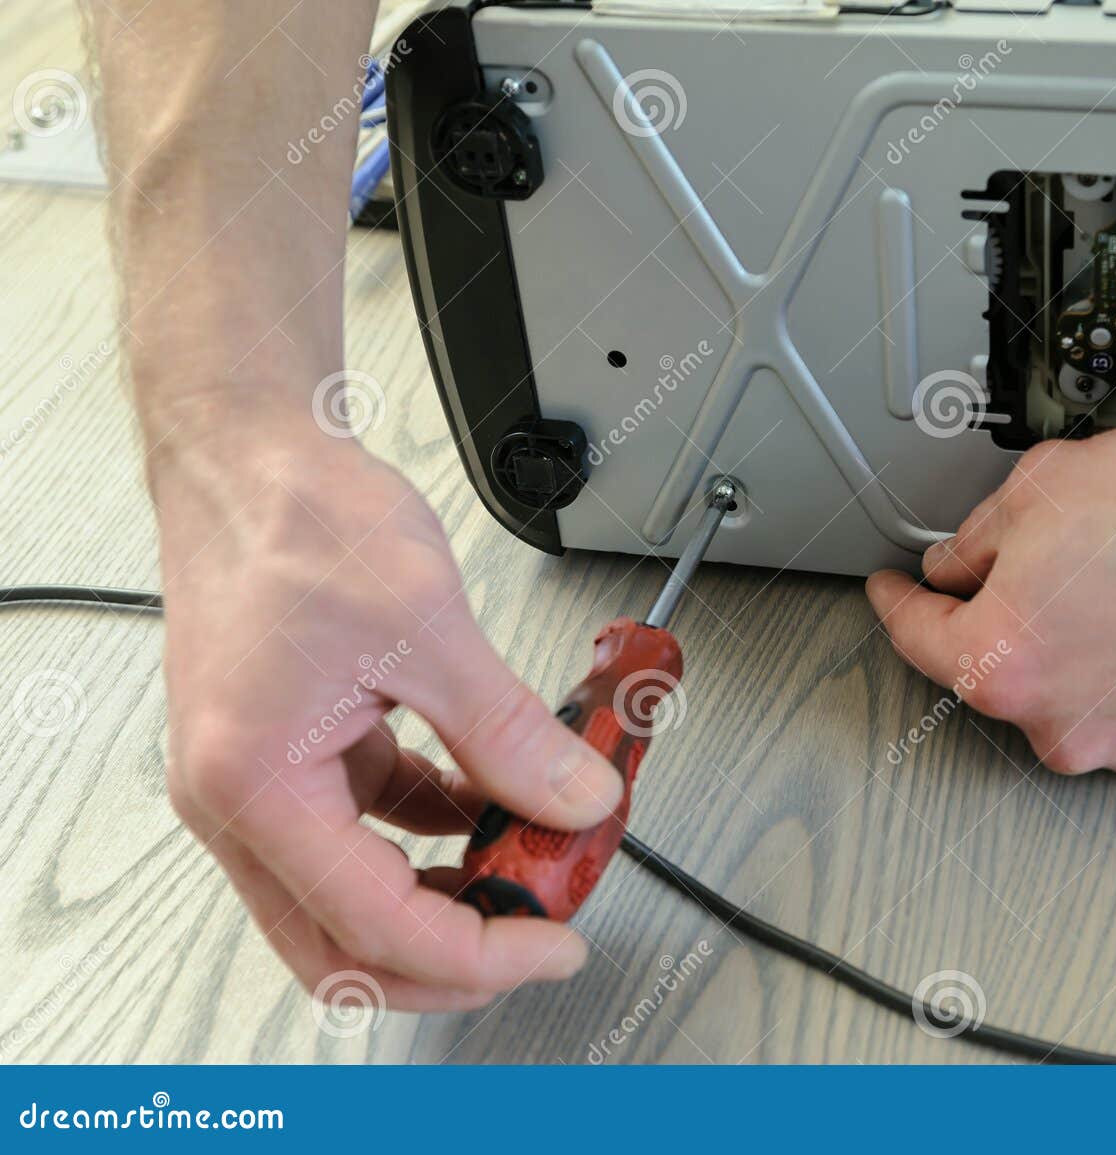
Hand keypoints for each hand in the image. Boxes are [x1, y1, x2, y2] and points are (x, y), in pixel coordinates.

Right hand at [151, 415, 622, 1009]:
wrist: (247, 457)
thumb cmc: (294, 519)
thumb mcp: (428, 629)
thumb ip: (510, 733)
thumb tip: (575, 798)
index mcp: (255, 785)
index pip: (372, 925)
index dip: (477, 951)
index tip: (552, 941)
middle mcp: (240, 801)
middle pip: (344, 944)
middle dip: (449, 956)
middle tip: (538, 934)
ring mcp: (262, 780)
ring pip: (352, 894)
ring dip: (442, 895)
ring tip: (526, 864)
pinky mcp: (292, 751)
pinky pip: (365, 826)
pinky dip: (429, 832)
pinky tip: (489, 804)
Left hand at [867, 418, 1115, 780]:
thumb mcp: (1040, 486)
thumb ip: (973, 539)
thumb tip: (957, 564)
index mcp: (1000, 661)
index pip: (916, 637)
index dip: (897, 604)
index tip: (894, 594)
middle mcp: (1058, 722)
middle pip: (1001, 671)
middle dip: (1014, 618)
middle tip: (1059, 560)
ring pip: (1075, 696)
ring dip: (1085, 651)